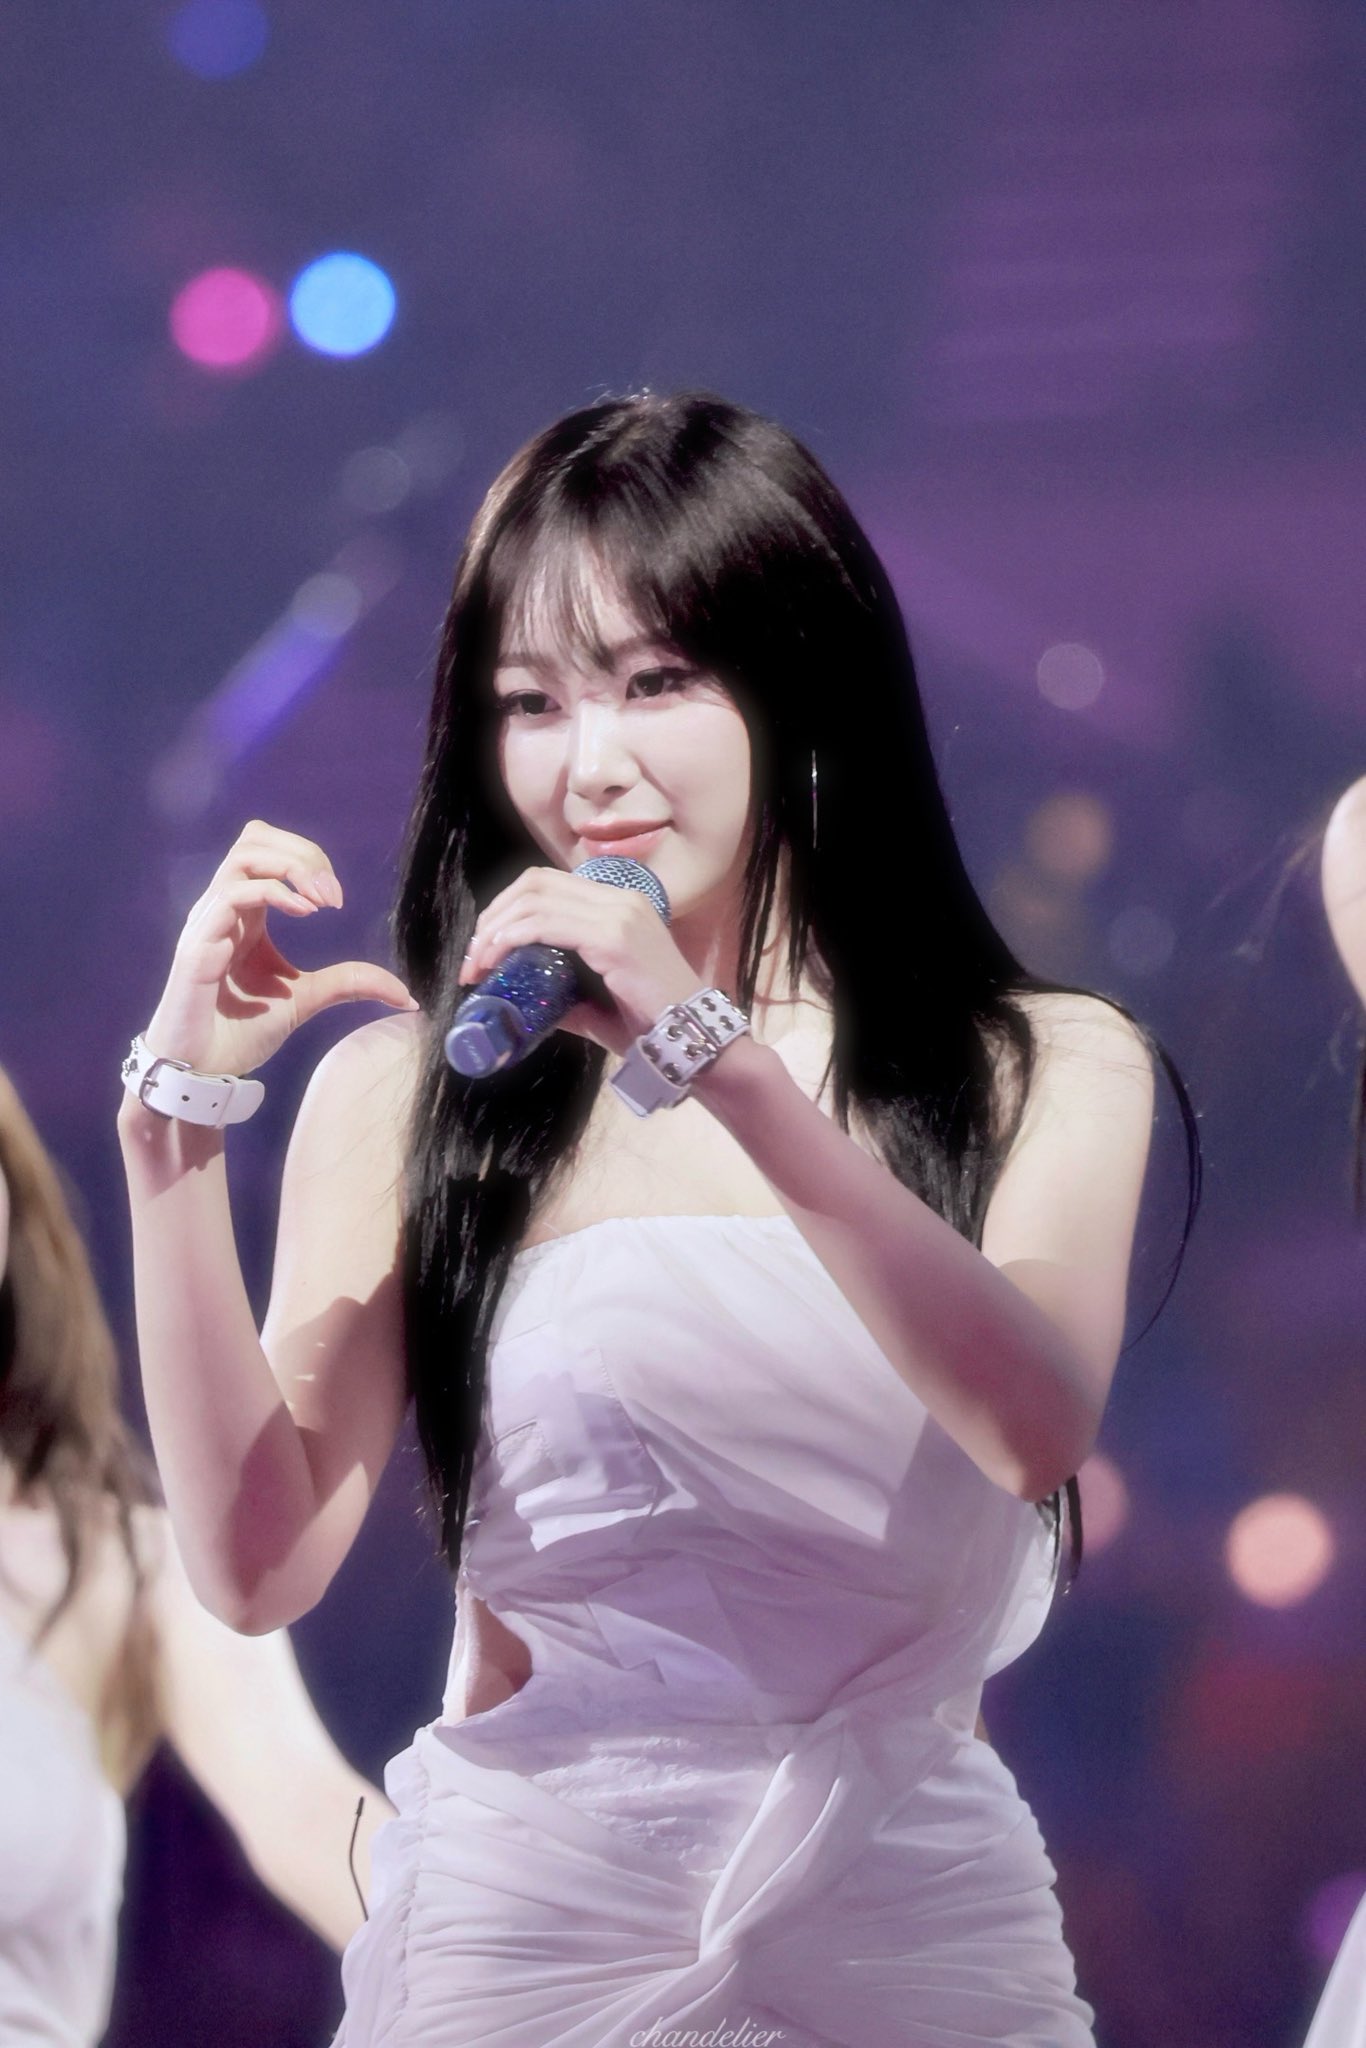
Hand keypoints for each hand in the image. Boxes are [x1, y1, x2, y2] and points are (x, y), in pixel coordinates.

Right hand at [128, 820, 418, 1087]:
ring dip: (291, 868)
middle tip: (332, 895)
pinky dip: (274, 894)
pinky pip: (232, 895)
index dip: (309, 859)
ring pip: (242, 856)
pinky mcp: (198, 945)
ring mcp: (208, 923)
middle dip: (302, 854)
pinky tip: (304, 914)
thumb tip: (406, 995)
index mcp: (245, 911)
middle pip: (255, 838)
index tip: (337, 900)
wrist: (202, 1071)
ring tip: (321, 902)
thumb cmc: (241, 1031)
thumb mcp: (307, 999)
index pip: (270, 849)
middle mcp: (222, 908)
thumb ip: (349, 984)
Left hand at [456, 865, 703, 1056]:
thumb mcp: (600, 1001)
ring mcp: (618, 915)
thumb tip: (529, 1005)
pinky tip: (496, 961)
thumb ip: (567, 995)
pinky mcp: (613, 938)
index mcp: (619, 904)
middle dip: (493, 916)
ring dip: (494, 931)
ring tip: (477, 965)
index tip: (484, 947)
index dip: (506, 907)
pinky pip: (546, 925)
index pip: (547, 883)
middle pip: (534, 883)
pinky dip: (511, 939)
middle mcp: (620, 898)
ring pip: (534, 900)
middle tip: (474, 957)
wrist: (691, 1040)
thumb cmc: (651, 1025)